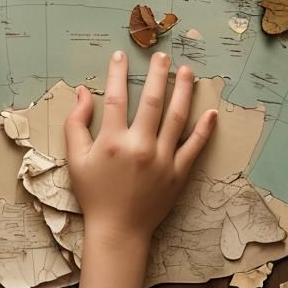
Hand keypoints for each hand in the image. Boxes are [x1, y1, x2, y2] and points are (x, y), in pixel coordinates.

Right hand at [65, 49, 217, 287]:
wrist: (118, 231)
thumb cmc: (94, 194)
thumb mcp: (76, 159)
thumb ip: (76, 124)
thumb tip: (83, 92)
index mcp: (113, 141)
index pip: (117, 97)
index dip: (118, 74)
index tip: (121, 55)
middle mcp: (140, 146)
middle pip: (153, 101)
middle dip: (158, 75)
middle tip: (163, 55)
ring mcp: (163, 160)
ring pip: (177, 118)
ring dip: (183, 92)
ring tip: (187, 72)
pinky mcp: (178, 174)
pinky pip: (195, 148)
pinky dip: (205, 130)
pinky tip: (211, 112)